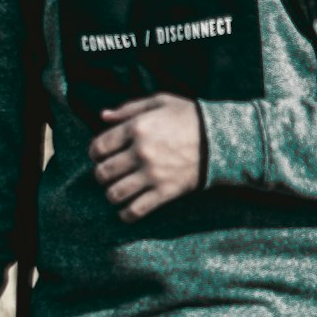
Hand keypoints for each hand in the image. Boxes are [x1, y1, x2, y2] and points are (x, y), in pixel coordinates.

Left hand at [89, 93, 202, 221]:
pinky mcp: (165, 192)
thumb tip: (103, 116)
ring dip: (112, 194)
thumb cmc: (190, 117)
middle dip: (101, 174)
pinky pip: (135, 210)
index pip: (99, 147)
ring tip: (118, 190)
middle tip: (109, 173)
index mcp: (137, 128)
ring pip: (115, 193)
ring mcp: (152, 174)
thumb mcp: (161, 102)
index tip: (101, 155)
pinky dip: (126, 213)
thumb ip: (129, 108)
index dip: (95, 153)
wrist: (221, 139)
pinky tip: (127, 209)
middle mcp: (141, 152)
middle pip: (103, 172)